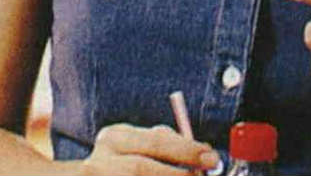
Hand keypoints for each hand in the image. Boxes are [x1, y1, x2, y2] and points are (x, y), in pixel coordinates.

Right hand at [79, 123, 218, 175]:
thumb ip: (163, 144)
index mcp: (114, 138)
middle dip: (177, 175)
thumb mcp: (135, 144)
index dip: (187, 151)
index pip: (154, 141)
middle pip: (140, 168)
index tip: (211, 157)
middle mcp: (98, 162)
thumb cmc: (118, 161)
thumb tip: (204, 154)